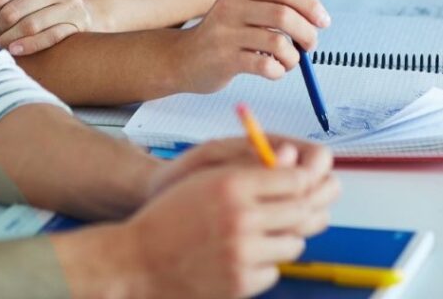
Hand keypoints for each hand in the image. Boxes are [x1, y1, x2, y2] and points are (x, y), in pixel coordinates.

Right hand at [120, 139, 337, 297]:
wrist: (139, 258)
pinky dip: (265, 262)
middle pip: (301, 211)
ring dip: (285, 236)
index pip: (294, 178)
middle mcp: (240, 217)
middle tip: (293, 207)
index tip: (300, 180)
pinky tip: (244, 254)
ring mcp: (242, 253)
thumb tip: (292, 159)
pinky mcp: (241, 283)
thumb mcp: (207, 177)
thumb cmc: (172, 213)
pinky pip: (275, 270)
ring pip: (294, 244)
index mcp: (232, 184)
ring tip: (263, 231)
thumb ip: (249, 168)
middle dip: (302, 208)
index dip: (303, 178)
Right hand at [174, 0, 329, 93]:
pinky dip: (278, 71)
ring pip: (278, 42)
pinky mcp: (225, 59)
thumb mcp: (244, 9)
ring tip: (288, 62)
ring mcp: (226, 33)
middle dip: (307, 33)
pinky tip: (273, 70)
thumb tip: (317, 18)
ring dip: (293, 57)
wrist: (185, 58)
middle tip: (310, 46)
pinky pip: (265, 65)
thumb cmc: (225, 35)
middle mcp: (232, 5)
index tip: (323, 21)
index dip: (310, 5)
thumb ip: (275, 7)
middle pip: (284, 15)